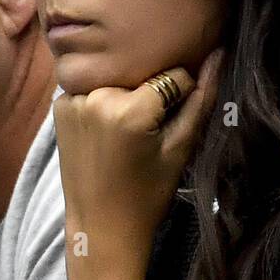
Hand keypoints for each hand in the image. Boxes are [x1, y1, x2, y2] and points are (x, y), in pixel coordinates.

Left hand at [54, 48, 223, 279]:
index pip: (174, 76)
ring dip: (126, 93)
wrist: (99, 228)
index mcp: (128, 108)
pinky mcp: (59, 106)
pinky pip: (92, 88)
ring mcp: (71, 100)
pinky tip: (106, 130)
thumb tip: (219, 52)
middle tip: (149, 130)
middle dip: (152, 93)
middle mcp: (95, 96)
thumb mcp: (180, 149)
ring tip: (126, 132)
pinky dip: (102, 100)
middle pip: (142, 74)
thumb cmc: (147, 196)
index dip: (182, 98)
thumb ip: (201, 99)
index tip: (172, 126)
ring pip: (117, 78)